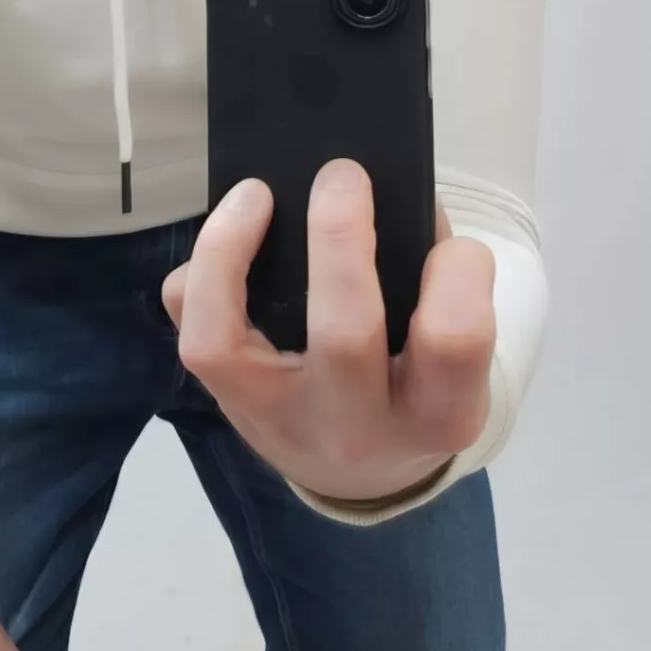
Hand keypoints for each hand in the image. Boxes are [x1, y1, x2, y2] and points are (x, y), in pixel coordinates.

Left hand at [161, 159, 495, 505]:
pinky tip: (229, 236)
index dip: (457, 272)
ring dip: (230, 251)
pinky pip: (192, 335)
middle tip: (342, 175)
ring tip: (254, 193)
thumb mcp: (453, 362)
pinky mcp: (230, 406)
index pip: (455, 340)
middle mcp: (355, 427)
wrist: (363, 475)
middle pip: (343, 334)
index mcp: (436, 414)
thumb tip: (391, 186)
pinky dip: (200, 275)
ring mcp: (278, 420)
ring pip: (225, 343)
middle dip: (338, 239)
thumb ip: (435, 282)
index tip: (449, 239)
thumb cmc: (415, 388)